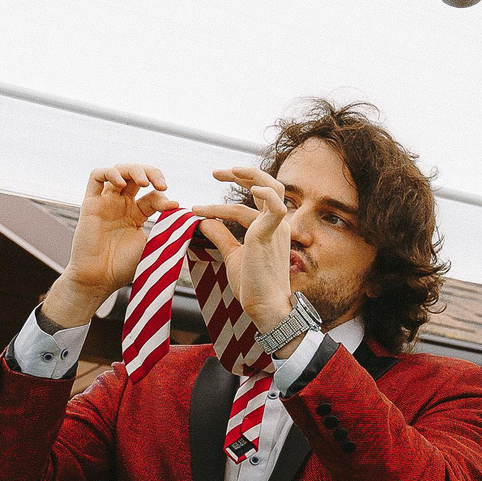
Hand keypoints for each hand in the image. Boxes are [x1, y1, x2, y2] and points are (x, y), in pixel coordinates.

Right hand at [43, 164, 176, 327]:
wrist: (99, 279)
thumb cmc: (123, 268)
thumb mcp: (152, 246)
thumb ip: (167, 230)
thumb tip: (189, 219)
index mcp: (136, 216)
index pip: (153, 195)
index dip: (164, 197)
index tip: (174, 206)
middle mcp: (121, 206)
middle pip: (137, 175)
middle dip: (152, 173)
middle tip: (163, 184)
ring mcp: (106, 203)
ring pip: (119, 170)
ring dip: (134, 170)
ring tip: (144, 182)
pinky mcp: (90, 203)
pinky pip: (96, 176)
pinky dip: (110, 173)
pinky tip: (122, 183)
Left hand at [191, 166, 293, 332]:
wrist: (265, 308)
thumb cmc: (253, 286)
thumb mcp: (232, 255)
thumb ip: (221, 237)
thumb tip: (205, 223)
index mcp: (270, 227)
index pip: (254, 198)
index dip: (235, 188)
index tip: (210, 186)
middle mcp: (277, 224)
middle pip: (265, 185)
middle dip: (241, 174)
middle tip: (215, 173)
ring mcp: (276, 228)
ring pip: (271, 188)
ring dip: (249, 176)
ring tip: (223, 173)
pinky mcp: (271, 235)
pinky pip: (275, 206)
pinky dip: (265, 193)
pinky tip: (250, 188)